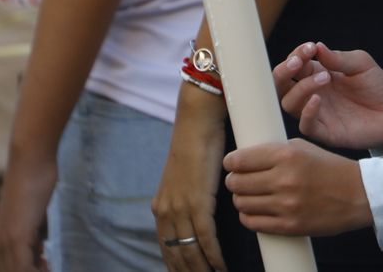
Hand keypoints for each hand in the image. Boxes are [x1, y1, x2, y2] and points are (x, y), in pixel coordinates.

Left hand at [0, 152, 56, 271]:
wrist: (30, 160)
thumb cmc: (34, 179)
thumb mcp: (31, 215)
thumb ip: (31, 234)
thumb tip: (37, 249)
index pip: (5, 269)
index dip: (24, 270)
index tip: (43, 267)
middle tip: (47, 267)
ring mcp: (5, 240)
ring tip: (51, 268)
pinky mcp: (17, 236)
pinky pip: (24, 268)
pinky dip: (38, 271)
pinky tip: (50, 267)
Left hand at [153, 83, 229, 270]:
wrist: (198, 125)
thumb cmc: (197, 146)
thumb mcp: (187, 178)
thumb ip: (189, 198)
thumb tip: (200, 213)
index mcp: (162, 206)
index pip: (167, 246)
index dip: (176, 265)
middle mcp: (166, 211)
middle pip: (176, 253)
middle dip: (188, 271)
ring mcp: (180, 208)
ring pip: (190, 251)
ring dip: (202, 269)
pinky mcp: (196, 203)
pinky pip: (204, 239)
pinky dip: (214, 256)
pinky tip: (221, 267)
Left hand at [224, 138, 371, 235]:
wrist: (358, 194)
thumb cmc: (330, 168)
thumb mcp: (304, 147)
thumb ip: (274, 151)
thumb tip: (245, 158)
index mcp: (287, 156)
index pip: (241, 160)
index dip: (231, 162)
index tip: (231, 163)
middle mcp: (284, 180)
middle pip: (237, 183)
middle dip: (234, 180)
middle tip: (238, 180)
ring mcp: (286, 205)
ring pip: (242, 203)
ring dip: (241, 199)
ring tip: (249, 195)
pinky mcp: (289, 225)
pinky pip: (253, 223)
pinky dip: (249, 217)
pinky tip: (255, 211)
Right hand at [274, 42, 382, 150]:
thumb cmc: (376, 86)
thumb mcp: (361, 64)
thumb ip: (338, 57)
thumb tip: (317, 46)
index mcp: (316, 74)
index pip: (294, 64)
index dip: (297, 54)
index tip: (310, 48)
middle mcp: (311, 93)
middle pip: (281, 85)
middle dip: (283, 71)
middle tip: (298, 62)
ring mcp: (316, 113)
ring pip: (288, 103)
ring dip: (300, 88)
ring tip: (324, 77)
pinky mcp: (325, 132)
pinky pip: (305, 125)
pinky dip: (306, 112)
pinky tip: (317, 99)